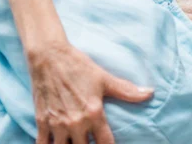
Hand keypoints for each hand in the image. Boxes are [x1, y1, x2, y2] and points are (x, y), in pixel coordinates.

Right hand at [28, 40, 153, 143]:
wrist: (49, 56)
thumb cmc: (78, 66)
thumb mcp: (104, 78)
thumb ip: (126, 90)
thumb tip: (150, 93)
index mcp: (93, 113)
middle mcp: (76, 122)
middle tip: (91, 141)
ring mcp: (57, 123)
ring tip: (75, 142)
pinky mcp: (42, 121)